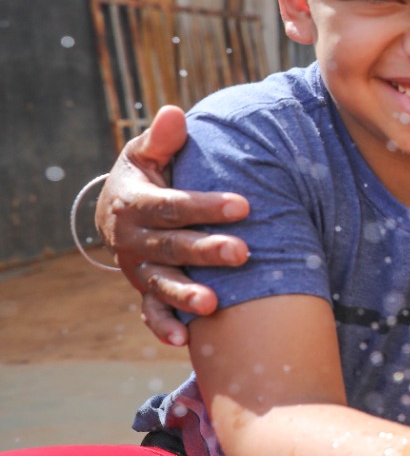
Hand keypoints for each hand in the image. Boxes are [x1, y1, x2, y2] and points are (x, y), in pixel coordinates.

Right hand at [96, 105, 249, 344]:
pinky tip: (183, 341)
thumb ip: (162, 139)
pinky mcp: (145, 290)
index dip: (206, 206)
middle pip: (173, 246)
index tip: (244, 205)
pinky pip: (151, 312)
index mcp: (135, 203)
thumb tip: (174, 114)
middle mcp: (132, 239)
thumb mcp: (147, 153)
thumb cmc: (148, 174)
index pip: (173, 205)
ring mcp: (138, 268)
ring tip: (213, 305)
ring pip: (162, 283)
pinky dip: (164, 326)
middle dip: (207, 251)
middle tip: (243, 253)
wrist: (120, 209)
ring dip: (186, 295)